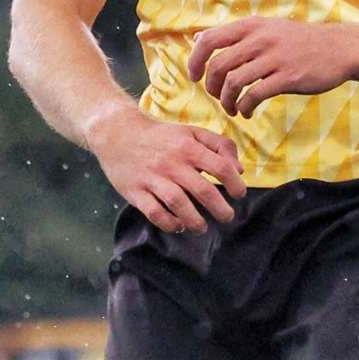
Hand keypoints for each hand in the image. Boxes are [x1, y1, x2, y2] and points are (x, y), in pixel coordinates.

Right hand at [86, 105, 245, 233]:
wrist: (118, 132)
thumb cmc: (162, 135)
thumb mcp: (192, 132)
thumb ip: (220, 145)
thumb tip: (239, 169)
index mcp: (189, 147)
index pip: (220, 167)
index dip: (234, 183)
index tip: (239, 195)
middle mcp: (173, 163)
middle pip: (203, 191)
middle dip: (220, 209)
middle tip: (228, 217)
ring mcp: (153, 178)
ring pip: (178, 204)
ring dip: (195, 220)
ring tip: (202, 228)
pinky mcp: (135, 191)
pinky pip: (154, 212)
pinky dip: (168, 223)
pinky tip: (178, 226)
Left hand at [187, 17, 355, 117]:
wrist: (339, 48)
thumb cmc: (300, 41)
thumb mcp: (267, 28)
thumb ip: (234, 34)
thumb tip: (198, 38)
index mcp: (253, 26)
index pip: (209, 40)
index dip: (195, 61)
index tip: (195, 77)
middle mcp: (261, 39)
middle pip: (218, 65)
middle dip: (211, 87)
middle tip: (217, 97)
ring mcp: (275, 57)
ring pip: (234, 82)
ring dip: (226, 101)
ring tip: (232, 109)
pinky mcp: (288, 77)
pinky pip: (254, 96)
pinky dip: (244, 108)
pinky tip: (247, 112)